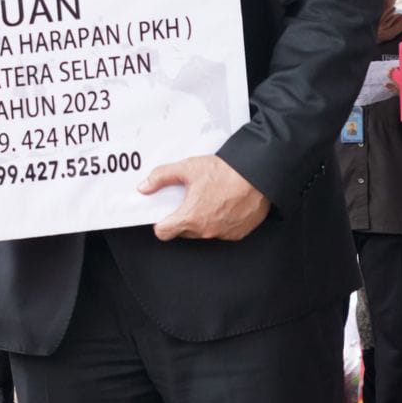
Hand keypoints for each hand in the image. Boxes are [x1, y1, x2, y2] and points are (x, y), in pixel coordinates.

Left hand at [138, 155, 270, 240]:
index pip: (163, 233)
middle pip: (182, 232)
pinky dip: (219, 221)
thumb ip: (161, 177)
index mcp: (190, 217)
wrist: (257, 176)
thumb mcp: (187, 168)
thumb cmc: (224, 172)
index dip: (160, 223)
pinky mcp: (237, 233)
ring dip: (201, 220)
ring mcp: (223, 234)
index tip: (163, 215)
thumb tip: (144, 187)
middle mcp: (206, 230)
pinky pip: (220, 231)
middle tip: (189, 200)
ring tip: (208, 200)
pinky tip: (223, 205)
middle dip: (182, 218)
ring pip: (202, 232)